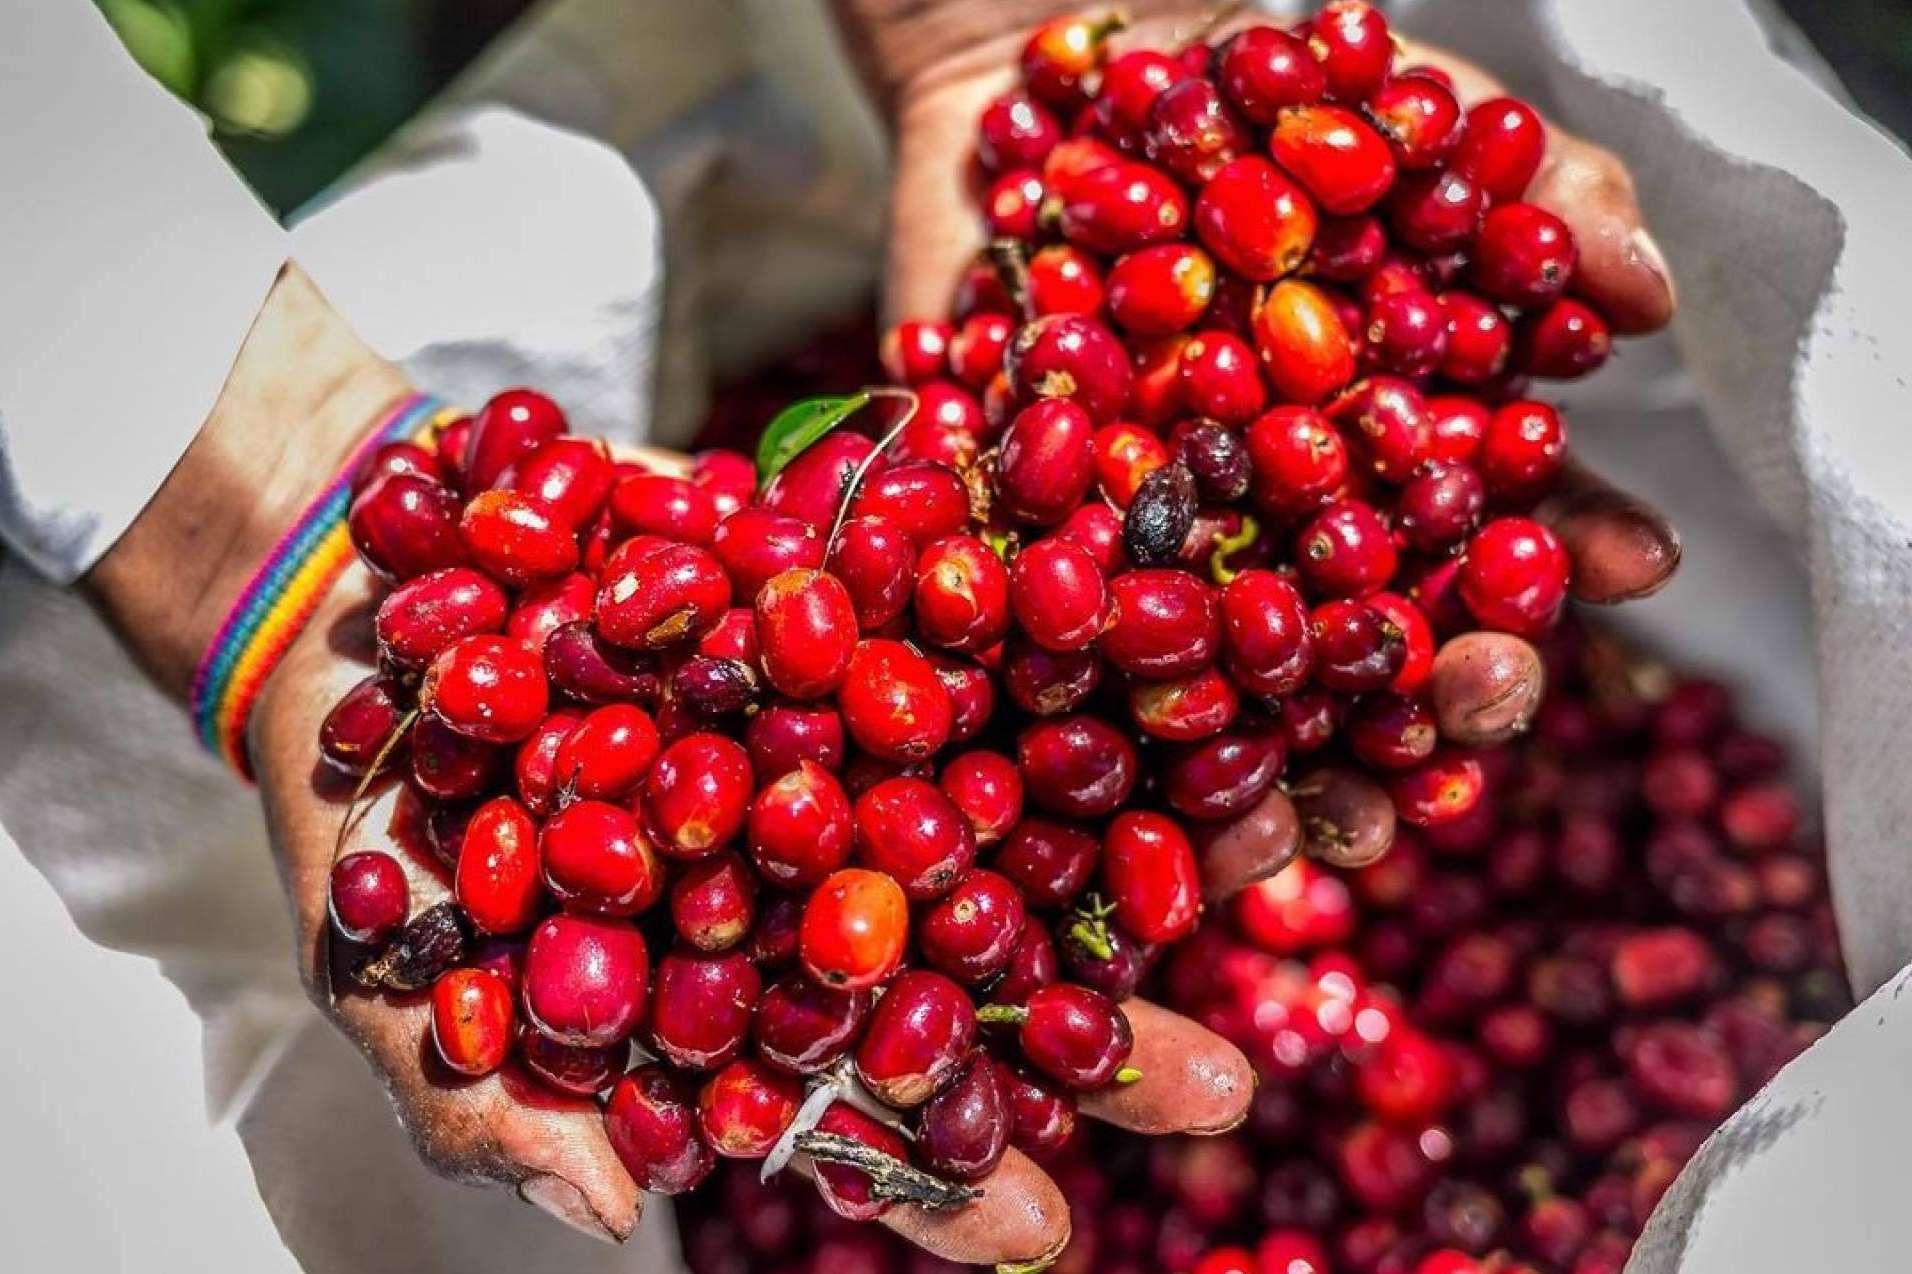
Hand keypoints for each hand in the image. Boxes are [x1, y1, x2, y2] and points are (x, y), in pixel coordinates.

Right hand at [80, 262, 1251, 1264]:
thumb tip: (615, 1211)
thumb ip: (488, 1100)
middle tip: (1219, 1082)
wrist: (361, 578)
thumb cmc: (368, 800)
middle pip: (982, 974)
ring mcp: (856, 742)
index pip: (853, 1112)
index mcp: (734, 990)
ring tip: (1274, 850)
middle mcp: (823, 876)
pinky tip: (1202, 654)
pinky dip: (1090, 639)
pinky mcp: (863, 611)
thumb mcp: (389, 967)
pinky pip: (990, 634)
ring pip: (1026, 807)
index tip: (1043, 1226)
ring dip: (1149, 837)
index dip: (942, 1178)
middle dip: (1102, 1032)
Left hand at [846, 0, 1680, 878]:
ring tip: (1283, 830)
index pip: (1483, 561)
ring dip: (1253, 790)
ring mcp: (1143, 563)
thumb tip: (1644, 290)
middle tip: (1457, 724)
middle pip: (1355, 673)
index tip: (1621, 576)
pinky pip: (1041, 672)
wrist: (1043, 63)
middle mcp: (1273, 542)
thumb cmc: (1252, 88)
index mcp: (1386, 472)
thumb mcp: (1399, 110)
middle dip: (1415, 716)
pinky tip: (1099, 785)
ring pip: (1205, 716)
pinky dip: (1067, 737)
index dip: (1552, 572)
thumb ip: (1527, 189)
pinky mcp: (1013, 560)